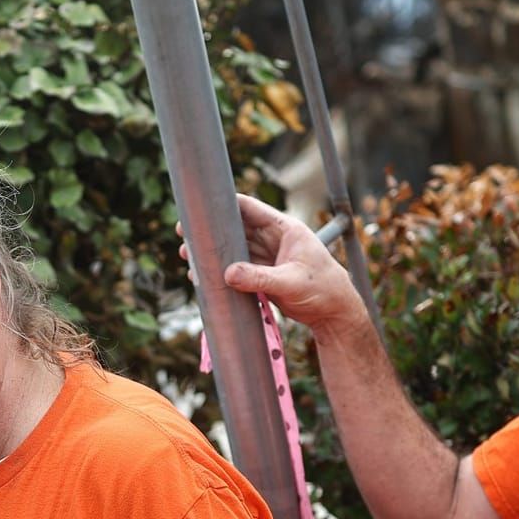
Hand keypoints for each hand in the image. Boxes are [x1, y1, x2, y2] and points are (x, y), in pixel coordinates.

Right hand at [176, 197, 367, 335]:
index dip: (225, 204)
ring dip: (212, 254)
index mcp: (285, 229)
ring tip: (186, 257)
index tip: (201, 206)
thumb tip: (227, 274)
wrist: (334, 314)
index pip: (251, 209)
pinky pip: (236, 271)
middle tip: (184, 233)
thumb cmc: (324, 290)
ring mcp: (266, 258)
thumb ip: (259, 277)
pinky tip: (203, 277)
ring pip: (233, 250)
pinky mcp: (262, 276)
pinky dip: (220, 273)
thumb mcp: (291, 282)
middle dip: (210, 231)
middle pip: (236, 229)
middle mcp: (273, 240)